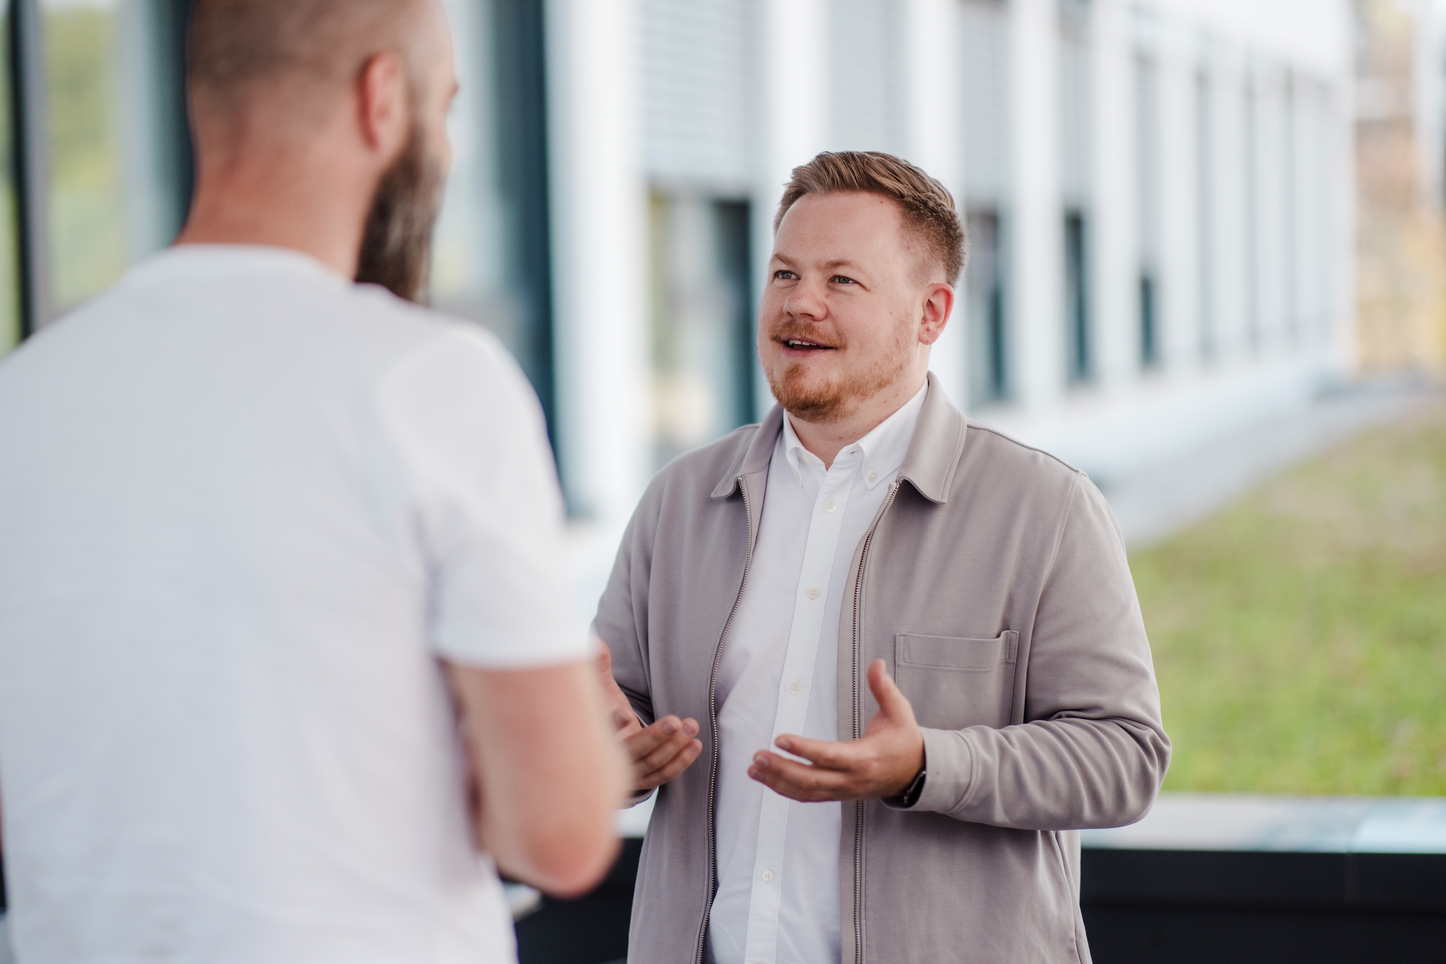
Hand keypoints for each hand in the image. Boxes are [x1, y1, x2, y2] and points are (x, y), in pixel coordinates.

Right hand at [596, 639, 702, 792]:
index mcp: (595, 737)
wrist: (604, 748)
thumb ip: (598, 667)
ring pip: (652, 765)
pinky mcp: (644, 780)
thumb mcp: (600, 690)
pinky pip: (663, 775)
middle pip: (632, 752)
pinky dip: (681, 762)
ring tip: (692, 726)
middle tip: (676, 721)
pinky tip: (695, 745)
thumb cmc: (603, 710)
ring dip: (674, 747)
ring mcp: (628, 773)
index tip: (622, 715)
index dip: (610, 726)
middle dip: (654, 738)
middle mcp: (609, 759)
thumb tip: (595, 643)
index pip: (599, 734)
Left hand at [748, 659, 922, 801]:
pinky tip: (768, 780)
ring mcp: (843, 790)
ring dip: (777, 781)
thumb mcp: (900, 712)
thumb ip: (885, 688)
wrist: (917, 774)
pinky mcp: (838, 794)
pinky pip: (809, 797)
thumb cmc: (904, 741)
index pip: (828, 755)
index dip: (802, 749)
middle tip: (757, 756)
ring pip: (805, 792)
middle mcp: (851, 778)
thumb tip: (877, 664)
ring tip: (753, 769)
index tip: (780, 739)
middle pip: (810, 779)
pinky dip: (786, 790)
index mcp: (864, 758)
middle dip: (780, 769)